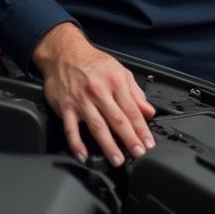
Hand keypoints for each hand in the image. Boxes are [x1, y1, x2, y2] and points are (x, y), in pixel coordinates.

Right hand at [33, 22, 155, 165]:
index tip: (148, 143)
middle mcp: (99, 91)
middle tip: (138, 154)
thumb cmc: (94, 63)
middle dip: (129, 139)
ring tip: (117, 159)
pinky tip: (83, 156)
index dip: (142, 128)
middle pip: (117, 119)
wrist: (66, 54)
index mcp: (116, 82)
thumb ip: (135, 93)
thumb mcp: (120, 72)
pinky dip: (76, 144)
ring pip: (97, 126)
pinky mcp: (65, 107)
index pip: (132, 109)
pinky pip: (71, 129)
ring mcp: (81, 100)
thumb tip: (149, 112)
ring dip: (108, 145)